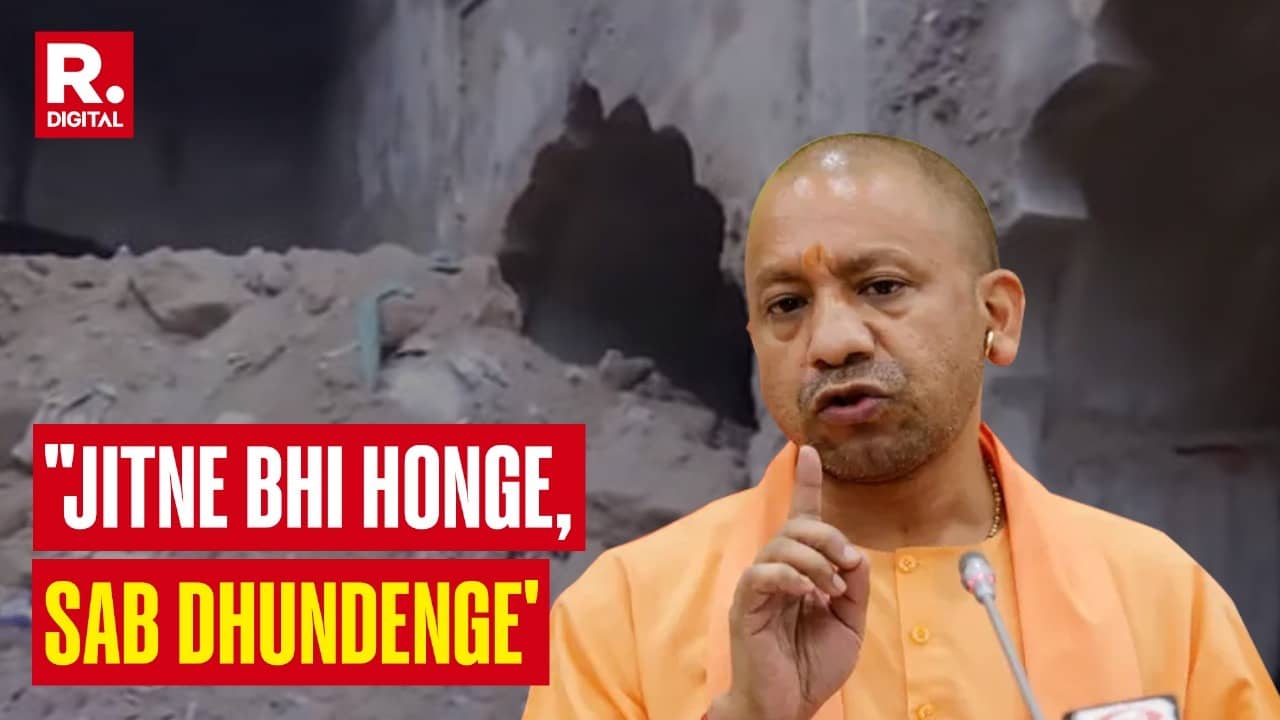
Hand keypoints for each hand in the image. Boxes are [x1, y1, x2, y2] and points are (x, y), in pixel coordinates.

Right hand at [714, 445, 870, 719]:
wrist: (787, 705)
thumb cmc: (812, 666)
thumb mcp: (849, 624)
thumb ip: (854, 586)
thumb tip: (853, 555)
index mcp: (801, 571)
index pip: (802, 520)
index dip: (806, 484)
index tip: (809, 451)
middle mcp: (777, 571)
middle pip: (797, 526)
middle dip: (827, 534)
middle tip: (846, 562)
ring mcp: (759, 586)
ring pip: (782, 544)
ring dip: (815, 559)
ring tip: (831, 590)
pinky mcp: (746, 604)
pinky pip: (763, 572)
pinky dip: (790, 575)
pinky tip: (808, 592)